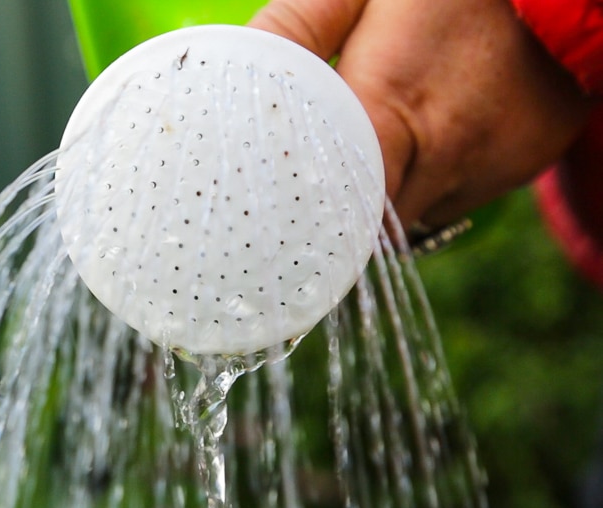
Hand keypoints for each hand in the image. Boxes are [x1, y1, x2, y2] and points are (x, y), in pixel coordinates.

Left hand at [249, 0, 595, 228]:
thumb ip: (297, 29)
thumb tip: (241, 65)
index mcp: (391, 112)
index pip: (339, 206)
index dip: (311, 223)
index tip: (289, 223)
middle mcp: (443, 156)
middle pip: (373, 226)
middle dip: (344, 215)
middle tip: (324, 189)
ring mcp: (487, 170)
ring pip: (412, 220)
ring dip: (387, 202)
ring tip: (382, 154)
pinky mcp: (518, 170)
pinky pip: (453, 203)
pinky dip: (428, 188)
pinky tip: (426, 148)